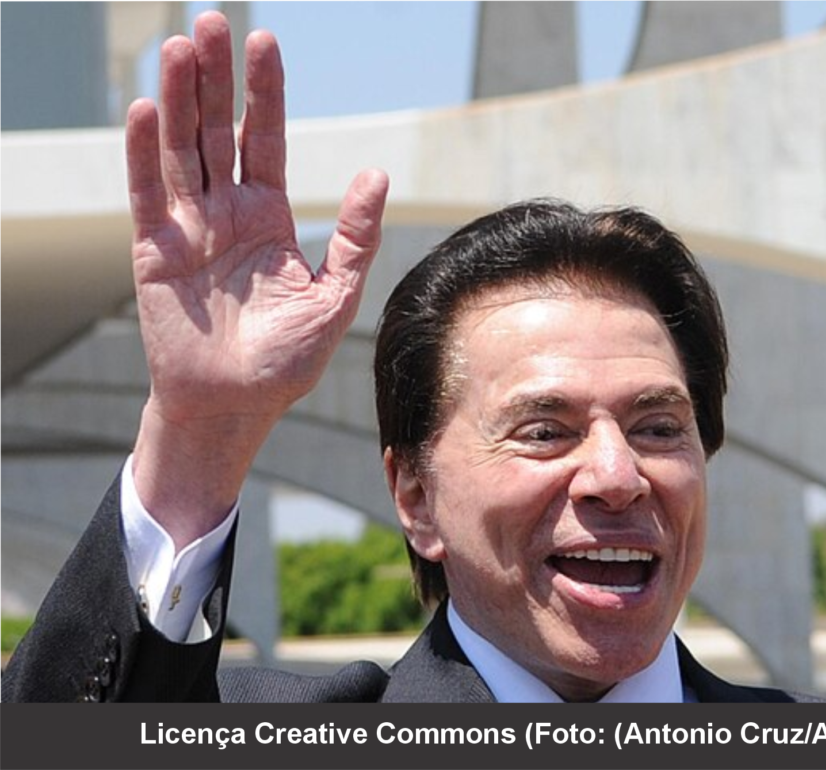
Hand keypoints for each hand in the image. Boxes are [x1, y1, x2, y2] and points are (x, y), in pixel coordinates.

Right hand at [126, 12, 387, 545]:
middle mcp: (227, 212)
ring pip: (181, 151)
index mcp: (270, 217)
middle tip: (212, 22)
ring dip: (178, 100)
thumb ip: (354, 238)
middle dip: (215, 80)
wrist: (233, 406)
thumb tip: (377, 172)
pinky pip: (147, 195)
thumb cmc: (286, 361)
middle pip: (218, 132)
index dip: (265, 94)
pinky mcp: (154, 250)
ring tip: (179, 48)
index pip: (267, 141)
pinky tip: (146, 110)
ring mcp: (189, 228)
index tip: (265, 45)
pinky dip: (144, 154)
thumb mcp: (334, 297)